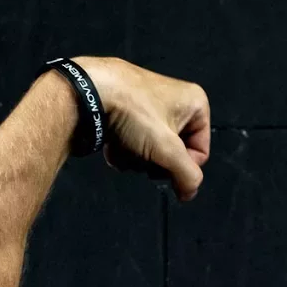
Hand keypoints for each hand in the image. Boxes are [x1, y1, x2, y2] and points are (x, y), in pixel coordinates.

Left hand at [73, 56, 210, 201]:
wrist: (87, 92)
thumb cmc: (133, 114)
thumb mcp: (168, 150)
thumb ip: (187, 176)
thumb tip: (188, 193)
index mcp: (195, 103)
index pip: (199, 152)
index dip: (181, 165)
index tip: (162, 164)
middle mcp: (175, 100)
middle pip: (174, 152)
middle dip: (155, 161)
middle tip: (141, 156)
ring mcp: (149, 103)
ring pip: (151, 149)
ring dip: (137, 158)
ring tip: (123, 148)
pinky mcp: (127, 108)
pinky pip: (134, 139)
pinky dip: (124, 148)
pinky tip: (111, 144)